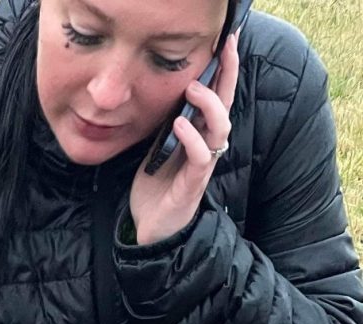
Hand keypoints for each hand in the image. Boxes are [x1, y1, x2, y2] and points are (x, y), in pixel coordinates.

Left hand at [129, 31, 239, 244]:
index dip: (224, 69)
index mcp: (198, 136)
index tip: (226, 40)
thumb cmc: (155, 188)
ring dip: (209, 106)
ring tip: (193, 89)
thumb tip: (165, 94)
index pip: (217, 97)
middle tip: (222, 49)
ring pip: (219, 128)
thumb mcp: (157, 148)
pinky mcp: (192, 185)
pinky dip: (192, 138)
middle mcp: (206, 147)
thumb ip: (165, 124)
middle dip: (228, 76)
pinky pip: (200, 157)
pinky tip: (180, 124)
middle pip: (226, 105)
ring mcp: (201, 166)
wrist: (149, 229)